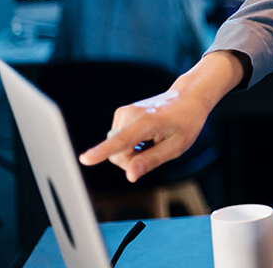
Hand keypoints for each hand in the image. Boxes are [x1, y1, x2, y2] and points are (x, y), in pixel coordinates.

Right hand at [78, 87, 207, 181]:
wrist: (187, 97)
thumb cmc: (186, 122)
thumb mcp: (176, 146)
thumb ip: (151, 161)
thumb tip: (130, 176)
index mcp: (147, 122)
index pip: (121, 141)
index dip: (102, 152)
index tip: (85, 159)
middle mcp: (131, 114)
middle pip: (117, 154)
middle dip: (132, 160)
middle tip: (155, 150)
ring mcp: (124, 112)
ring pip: (116, 148)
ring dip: (133, 151)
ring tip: (154, 139)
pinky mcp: (121, 114)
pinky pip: (118, 140)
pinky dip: (131, 143)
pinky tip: (147, 134)